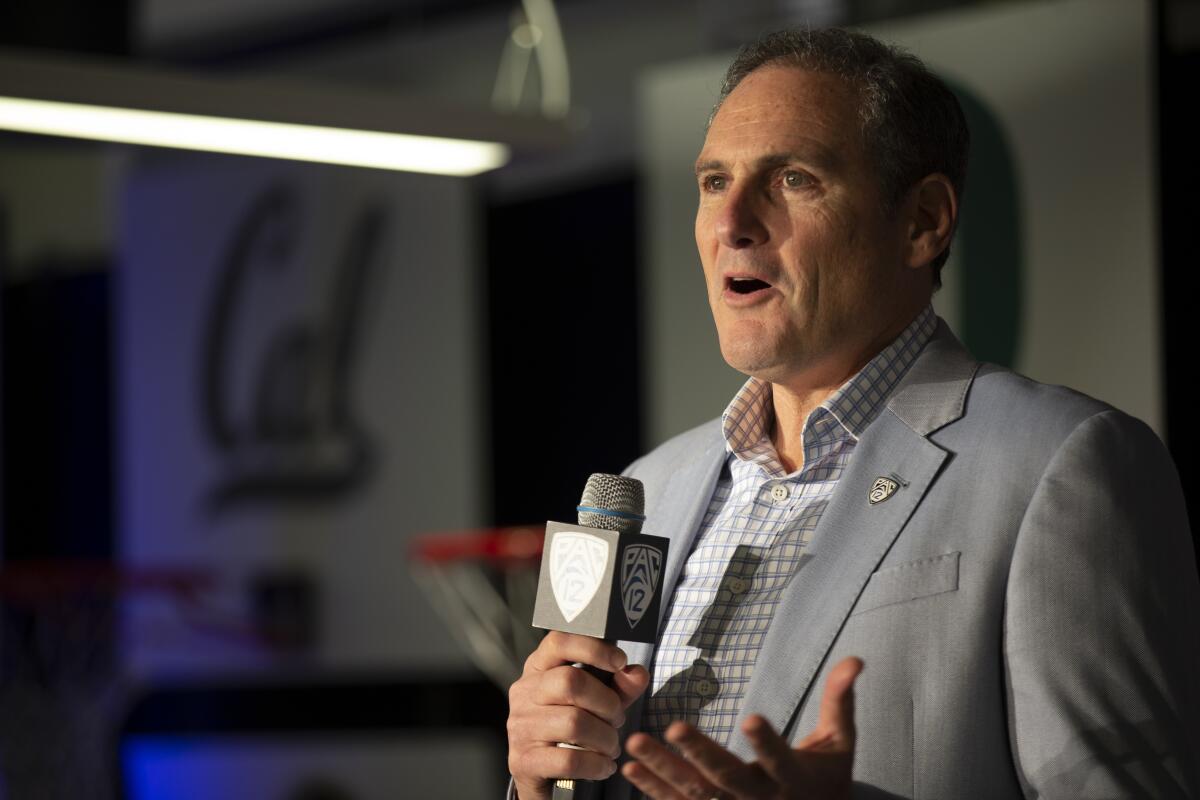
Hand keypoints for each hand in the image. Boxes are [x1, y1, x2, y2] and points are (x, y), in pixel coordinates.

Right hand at [507, 631, 650, 799]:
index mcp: (539, 669)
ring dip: (605, 738)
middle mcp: (525, 693)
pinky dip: (596, 764)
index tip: (620, 661)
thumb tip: (637, 673)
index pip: (558, 642)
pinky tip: (604, 766)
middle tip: (617, 718)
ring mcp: (521, 727)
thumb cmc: (570, 727)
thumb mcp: (596, 701)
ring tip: (611, 745)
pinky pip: (570, 760)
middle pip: (570, 682)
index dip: (593, 648)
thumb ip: (619, 686)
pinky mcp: (524, 760)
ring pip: (574, 723)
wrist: (539, 773)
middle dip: (606, 702)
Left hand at [623, 656, 862, 799]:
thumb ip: (839, 700)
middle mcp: (762, 799)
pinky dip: (655, 789)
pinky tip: (632, 768)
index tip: (751, 717)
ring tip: (636, 744)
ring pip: (696, 794)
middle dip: (701, 753)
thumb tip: (856, 659)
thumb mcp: (839, 741)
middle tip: (674, 726)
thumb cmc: (827, 778)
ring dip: (664, 770)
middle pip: (729, 779)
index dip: (767, 742)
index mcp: (794, 777)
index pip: (780, 759)